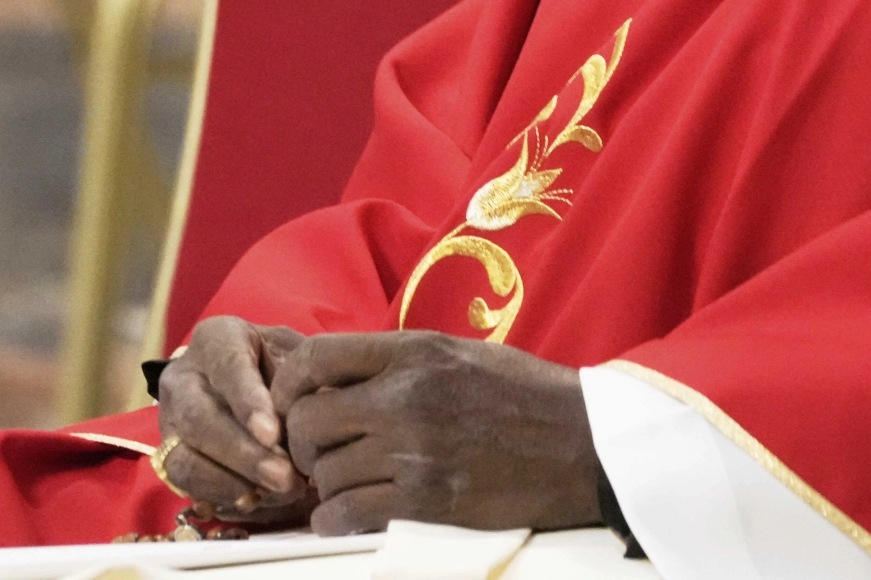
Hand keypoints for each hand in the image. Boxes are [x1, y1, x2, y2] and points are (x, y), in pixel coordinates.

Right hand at [154, 318, 315, 522]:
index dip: (248, 402)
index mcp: (215, 339)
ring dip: (233, 484)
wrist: (242, 379)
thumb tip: (320, 411)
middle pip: (200, 420)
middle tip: (285, 477)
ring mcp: (170, 421)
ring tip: (280, 494)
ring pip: (186, 461)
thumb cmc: (274, 362)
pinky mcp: (170, 458)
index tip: (273, 434)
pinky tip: (262, 502)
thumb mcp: (291, 352)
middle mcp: (182, 378)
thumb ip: (300, 376)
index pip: (227, 367)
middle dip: (244, 455)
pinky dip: (226, 499)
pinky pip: (188, 488)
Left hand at [269, 331, 600, 536]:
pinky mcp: (428, 502)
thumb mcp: (459, 354)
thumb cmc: (524, 395)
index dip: (287, 384)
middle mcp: (408, 398)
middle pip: (308, 420)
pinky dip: (337, 518)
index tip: (288, 403)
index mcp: (415, 352)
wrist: (583, 443)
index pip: (316, 356)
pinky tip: (349, 514)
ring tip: (346, 482)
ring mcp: (416, 452)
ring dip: (326, 483)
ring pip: (326, 473)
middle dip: (301, 440)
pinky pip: (349, 514)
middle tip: (317, 451)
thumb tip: (337, 380)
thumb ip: (398, 362)